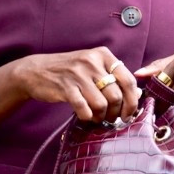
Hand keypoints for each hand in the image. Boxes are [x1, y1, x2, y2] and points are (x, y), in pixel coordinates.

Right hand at [12, 48, 140, 122]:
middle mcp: (92, 62)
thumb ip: (114, 77)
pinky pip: (84, 109)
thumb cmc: (69, 71)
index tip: (128, 113)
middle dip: (116, 112)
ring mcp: (78, 74)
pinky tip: (85, 116)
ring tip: (97, 117)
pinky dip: (87, 117)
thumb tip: (137, 94)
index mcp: (103, 55)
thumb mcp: (93, 67)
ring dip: (101, 116)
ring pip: (102, 104)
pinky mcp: (65, 87)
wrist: (36, 71)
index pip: (128, 80)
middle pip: (116, 95)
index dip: (132, 101)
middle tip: (111, 118)